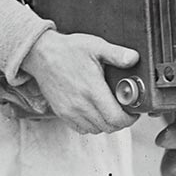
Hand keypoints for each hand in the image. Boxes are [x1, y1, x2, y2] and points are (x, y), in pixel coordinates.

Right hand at [22, 30, 139, 134]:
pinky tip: (94, 112)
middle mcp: (80, 105)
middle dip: (120, 121)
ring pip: (95, 130)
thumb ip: (117, 54)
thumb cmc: (68, 49)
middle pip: (108, 127)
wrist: (41, 54)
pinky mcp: (62, 113)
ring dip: (106, 124)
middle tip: (124, 110)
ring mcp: (70, 111)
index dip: (129, 118)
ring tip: (110, 110)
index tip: (133, 112)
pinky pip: (81, 128)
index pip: (116, 118)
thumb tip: (134, 59)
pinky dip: (91, 125)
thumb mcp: (96, 46)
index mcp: (92, 90)